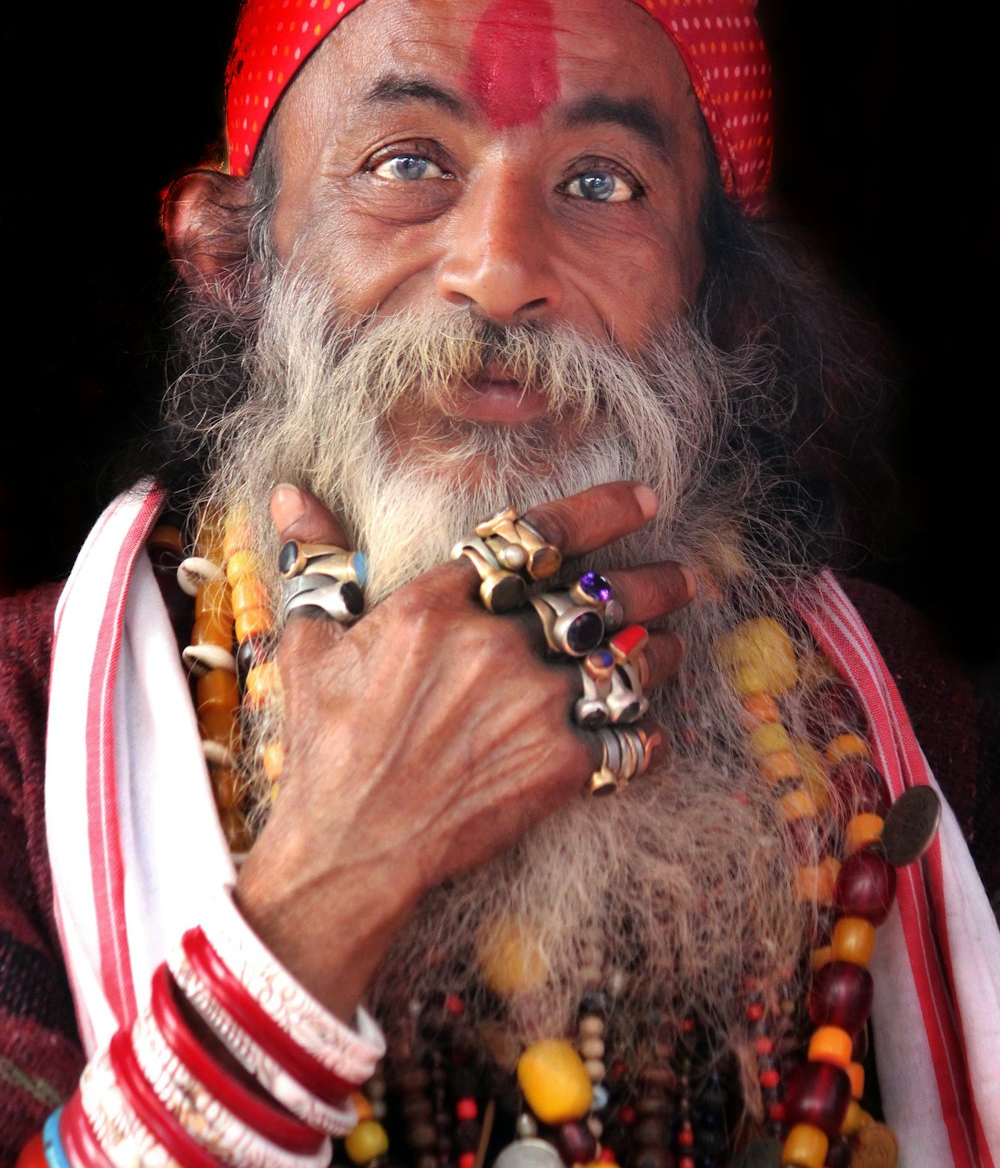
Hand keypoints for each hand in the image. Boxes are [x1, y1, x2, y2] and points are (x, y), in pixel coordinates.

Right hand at [235, 479, 693, 1018]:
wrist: (348, 848)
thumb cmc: (324, 743)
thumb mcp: (310, 643)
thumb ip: (320, 560)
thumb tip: (291, 492)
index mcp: (442, 602)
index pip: (542, 534)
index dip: (605, 510)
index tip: (645, 500)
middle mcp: (500, 644)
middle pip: (607, 593)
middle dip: (659, 579)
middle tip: (686, 575)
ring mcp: (536, 707)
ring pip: (633, 661)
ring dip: (662, 650)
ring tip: (671, 644)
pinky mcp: (560, 769)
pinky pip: (634, 740)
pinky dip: (650, 733)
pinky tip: (652, 728)